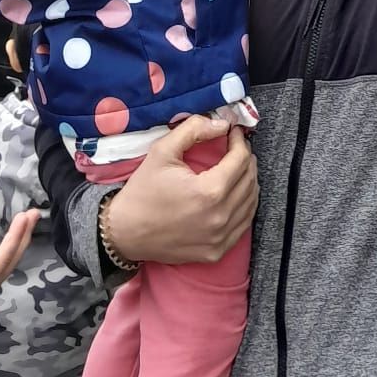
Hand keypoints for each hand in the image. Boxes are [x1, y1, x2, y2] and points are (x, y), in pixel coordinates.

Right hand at [102, 119, 256, 267]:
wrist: (124, 233)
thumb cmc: (142, 191)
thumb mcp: (162, 151)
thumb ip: (194, 130)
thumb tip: (222, 124)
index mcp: (209, 192)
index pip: (241, 159)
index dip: (240, 141)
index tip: (234, 132)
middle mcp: (220, 217)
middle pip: (250, 179)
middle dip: (245, 158)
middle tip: (235, 147)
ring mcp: (220, 238)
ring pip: (251, 202)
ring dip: (247, 180)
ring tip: (235, 167)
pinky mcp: (216, 252)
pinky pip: (243, 224)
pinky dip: (244, 205)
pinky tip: (234, 193)